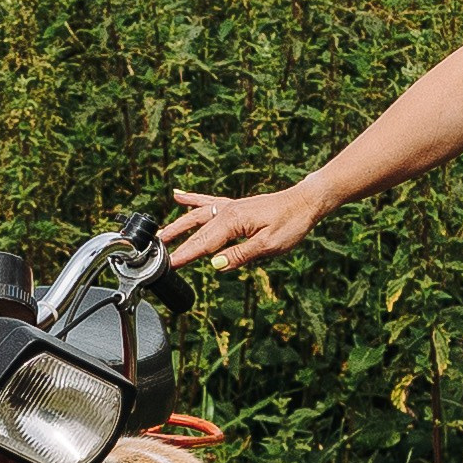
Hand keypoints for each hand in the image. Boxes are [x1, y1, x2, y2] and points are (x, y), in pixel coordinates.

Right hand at [160, 180, 322, 270]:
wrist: (305, 202)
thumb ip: (241, 255)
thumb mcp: (269, 245)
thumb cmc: (290, 224)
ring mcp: (230, 206)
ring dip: (178, 225)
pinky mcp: (235, 205)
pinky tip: (178, 196)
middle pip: (196, 230)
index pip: (204, 243)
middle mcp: (227, 211)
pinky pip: (207, 201)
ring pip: (197, 215)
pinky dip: (191, 199)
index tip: (168, 266)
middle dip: (176, 241)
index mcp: (233, 221)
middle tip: (157, 254)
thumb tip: (216, 265)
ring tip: (160, 234)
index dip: (185, 255)